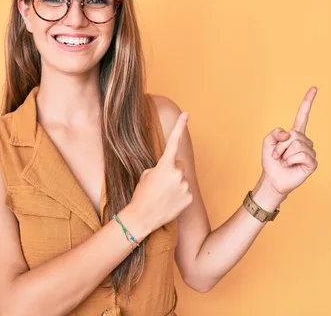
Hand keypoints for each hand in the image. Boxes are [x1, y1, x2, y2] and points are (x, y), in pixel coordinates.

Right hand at [129, 112, 193, 232]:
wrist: (142, 217)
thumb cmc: (141, 195)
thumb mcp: (146, 175)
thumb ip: (160, 168)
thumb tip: (169, 169)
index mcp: (164, 165)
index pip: (173, 141)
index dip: (180, 126)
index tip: (187, 114)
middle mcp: (177, 173)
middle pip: (179, 164)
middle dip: (173, 170)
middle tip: (161, 184)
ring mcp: (185, 186)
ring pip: (182, 179)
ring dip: (175, 185)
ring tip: (163, 195)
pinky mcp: (189, 198)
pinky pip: (185, 192)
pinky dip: (179, 196)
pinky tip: (169, 203)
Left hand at [260, 87, 317, 196]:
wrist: (272, 179)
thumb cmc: (271, 162)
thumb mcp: (267, 142)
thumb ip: (275, 133)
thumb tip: (289, 134)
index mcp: (295, 134)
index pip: (303, 116)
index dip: (308, 102)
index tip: (314, 88)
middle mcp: (304, 141)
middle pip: (294, 134)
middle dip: (281, 146)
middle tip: (278, 156)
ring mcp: (309, 151)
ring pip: (296, 144)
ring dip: (284, 154)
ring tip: (284, 161)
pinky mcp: (312, 162)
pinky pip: (302, 155)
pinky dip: (291, 160)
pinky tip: (290, 166)